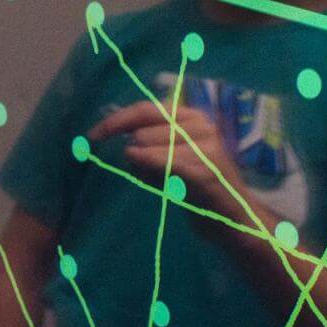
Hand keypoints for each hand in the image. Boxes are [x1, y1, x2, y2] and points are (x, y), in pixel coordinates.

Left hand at [88, 102, 249, 214]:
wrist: (233, 217)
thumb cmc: (197, 188)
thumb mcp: (169, 159)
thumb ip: (146, 143)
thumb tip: (114, 136)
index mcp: (192, 116)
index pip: (144, 109)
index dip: (115, 121)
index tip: (93, 135)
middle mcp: (201, 125)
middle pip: (142, 131)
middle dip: (134, 153)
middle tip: (149, 175)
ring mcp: (205, 145)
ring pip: (146, 146)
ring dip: (143, 169)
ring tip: (166, 183)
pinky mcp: (204, 169)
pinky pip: (162, 161)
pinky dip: (148, 164)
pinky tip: (149, 173)